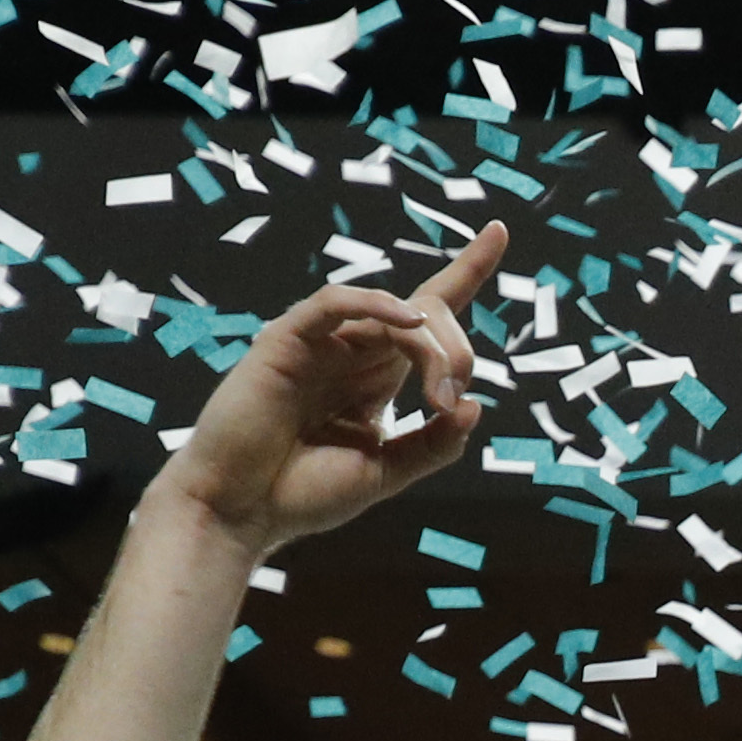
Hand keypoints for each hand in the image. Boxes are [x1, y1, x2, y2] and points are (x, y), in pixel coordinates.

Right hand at [159, 225, 502, 550]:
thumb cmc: (303, 491)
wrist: (242, 510)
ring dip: (430, 348)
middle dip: (456, 352)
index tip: (499, 230)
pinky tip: (408, 323)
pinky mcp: (286, 341)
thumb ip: (434, 443)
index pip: (428, 315)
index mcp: (379, 379)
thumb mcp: (388, 472)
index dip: (465, 272)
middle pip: (426, 317)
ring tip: (437, 395)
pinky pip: (334, 303)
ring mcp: (320, 344)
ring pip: (392, 312)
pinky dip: (375, 304)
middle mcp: (354, 353)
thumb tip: (475, 404)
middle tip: (447, 403)